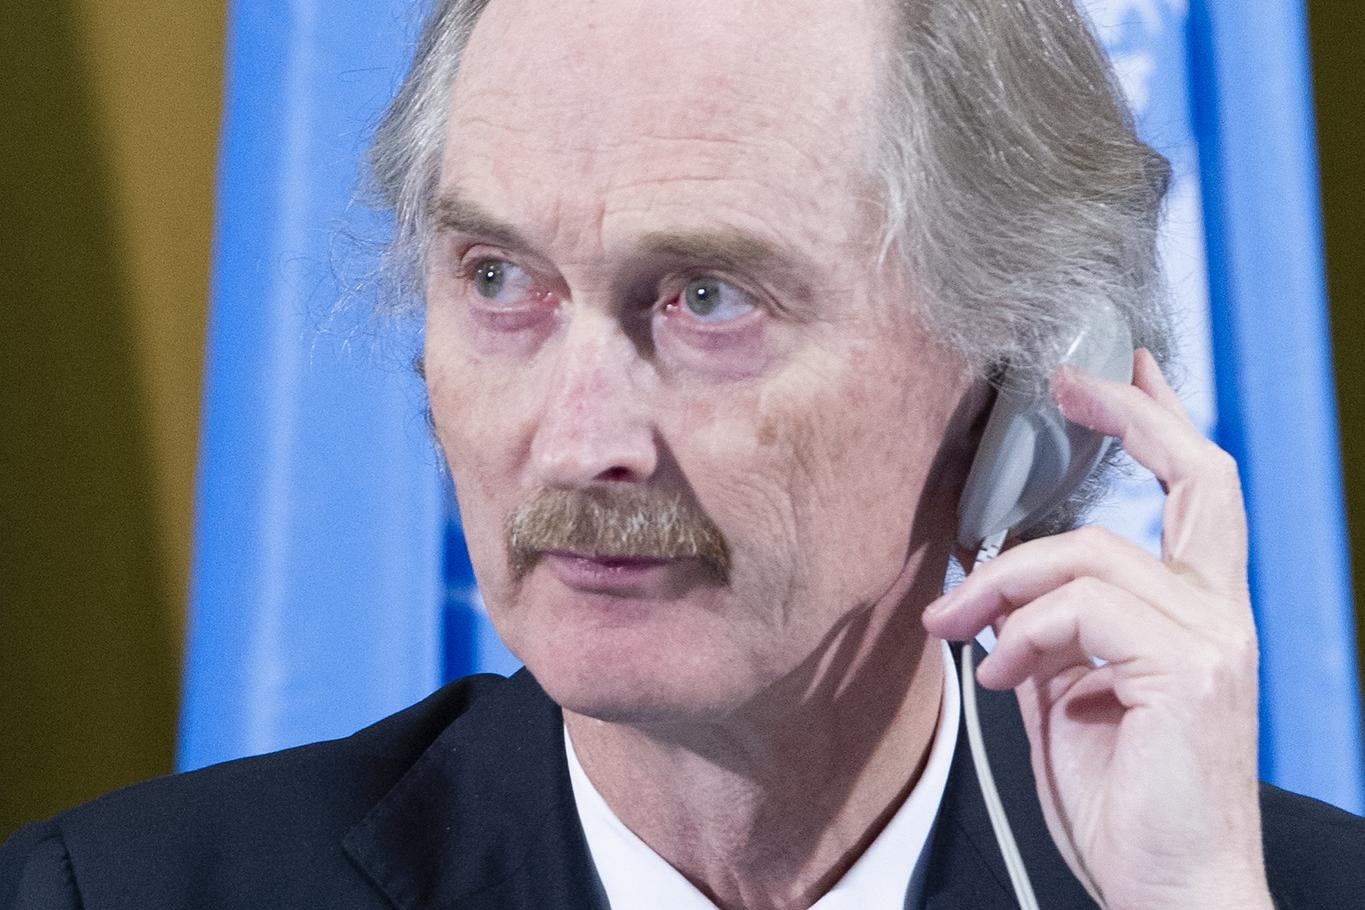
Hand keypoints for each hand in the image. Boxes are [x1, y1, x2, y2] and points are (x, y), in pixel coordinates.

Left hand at [923, 349, 1272, 909]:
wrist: (1168, 890)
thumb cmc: (1127, 804)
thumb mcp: (1071, 698)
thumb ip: (1051, 634)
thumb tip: (1000, 592)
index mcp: (1198, 613)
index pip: (1197, 492)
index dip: (1158, 421)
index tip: (1110, 374)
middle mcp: (1222, 614)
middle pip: (1198, 475)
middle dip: (1129, 413)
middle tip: (1064, 384)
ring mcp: (1215, 639)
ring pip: (1091, 554)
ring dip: (1003, 584)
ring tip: (957, 627)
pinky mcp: (1189, 669)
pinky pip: (1083, 609)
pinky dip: (1025, 631)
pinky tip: (1004, 673)